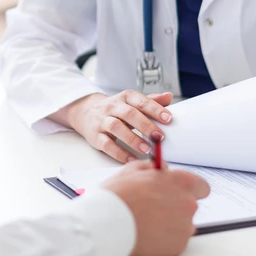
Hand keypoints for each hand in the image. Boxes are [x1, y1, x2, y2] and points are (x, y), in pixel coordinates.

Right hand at [53, 90, 173, 162]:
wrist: (86, 112)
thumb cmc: (116, 109)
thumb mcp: (132, 102)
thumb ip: (151, 101)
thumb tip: (169, 96)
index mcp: (125, 98)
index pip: (141, 101)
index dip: (155, 109)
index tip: (168, 119)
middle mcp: (112, 107)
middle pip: (129, 114)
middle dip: (145, 125)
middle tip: (159, 137)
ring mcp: (102, 121)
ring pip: (116, 128)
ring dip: (132, 139)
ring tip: (146, 149)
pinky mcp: (95, 136)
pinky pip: (107, 144)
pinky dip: (119, 153)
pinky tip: (131, 159)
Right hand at [102, 160, 210, 255]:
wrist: (107, 225)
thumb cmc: (117, 197)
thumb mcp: (132, 171)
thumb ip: (152, 168)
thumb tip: (162, 170)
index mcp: (180, 182)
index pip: (201, 186)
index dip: (190, 190)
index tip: (180, 193)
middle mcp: (188, 203)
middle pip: (189, 206)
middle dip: (175, 208)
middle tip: (154, 211)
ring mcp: (185, 227)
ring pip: (183, 226)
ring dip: (170, 225)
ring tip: (146, 224)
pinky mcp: (178, 246)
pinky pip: (175, 242)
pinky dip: (164, 241)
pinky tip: (146, 236)